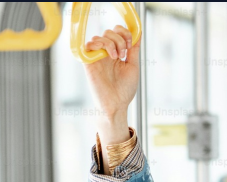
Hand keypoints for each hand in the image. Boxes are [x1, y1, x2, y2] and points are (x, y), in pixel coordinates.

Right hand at [83, 25, 139, 144]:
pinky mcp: (89, 63)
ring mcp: (97, 57)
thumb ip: (134, 50)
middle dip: (120, 39)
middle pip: (109, 32)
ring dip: (111, 43)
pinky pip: (87, 45)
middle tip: (124, 54)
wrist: (116, 104)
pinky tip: (107, 54)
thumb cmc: (125, 89)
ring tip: (116, 57)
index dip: (125, 33)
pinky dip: (97, 44)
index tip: (130, 44)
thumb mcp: (132, 66)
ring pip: (99, 37)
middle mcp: (105, 53)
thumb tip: (139, 34)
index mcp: (116, 53)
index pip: (117, 32)